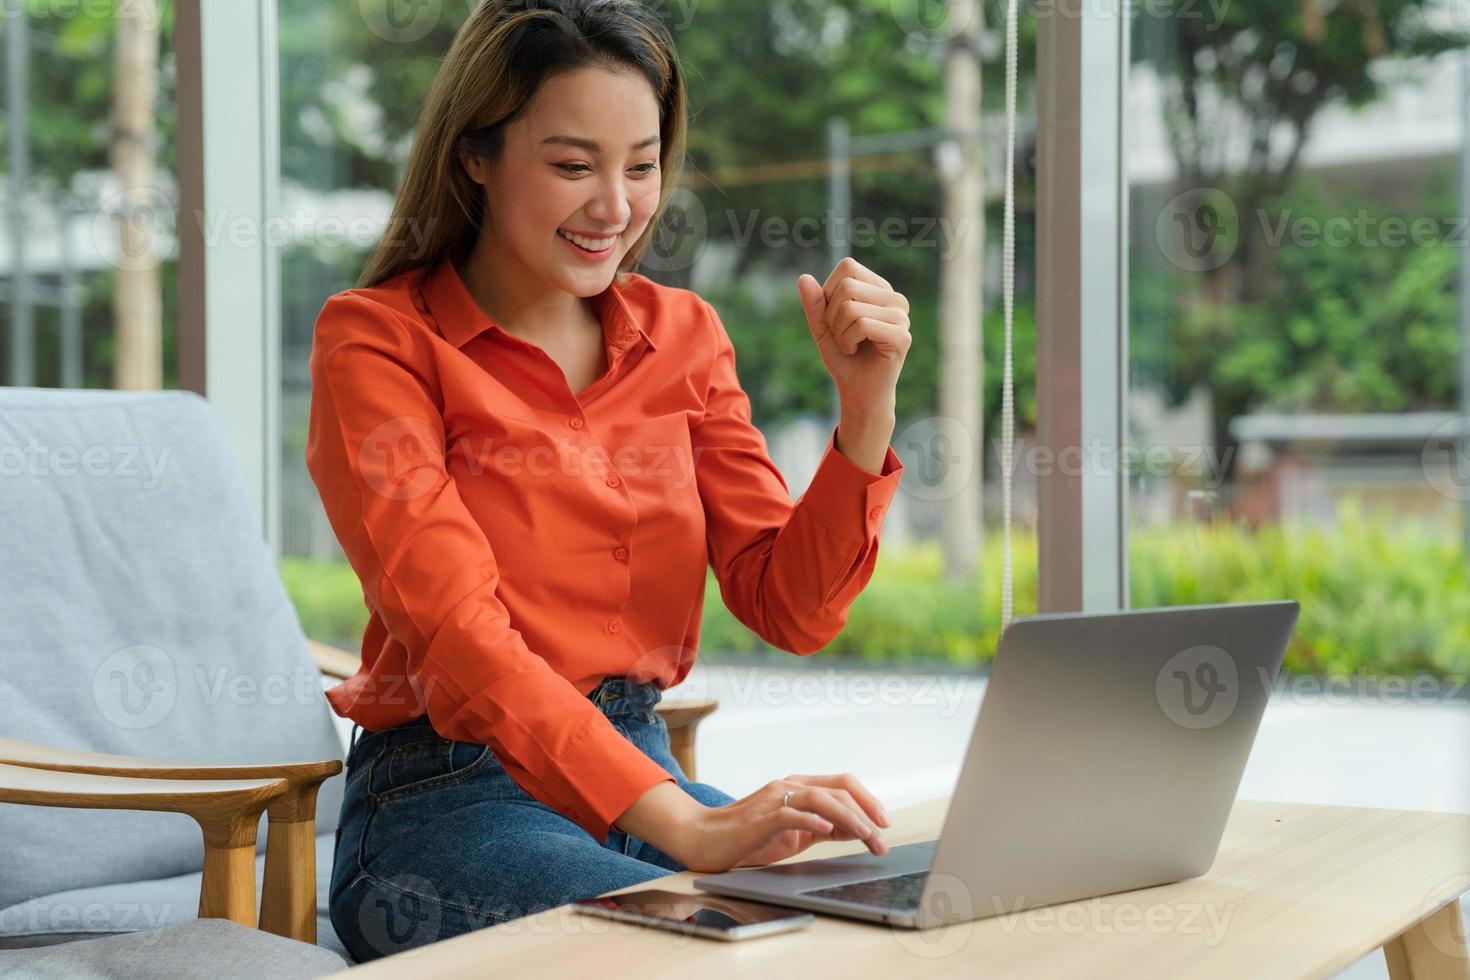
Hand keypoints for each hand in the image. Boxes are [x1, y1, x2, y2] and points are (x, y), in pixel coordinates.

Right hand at [676, 773, 891, 872]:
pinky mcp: (760, 817)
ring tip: (866, 835)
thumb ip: (822, 828)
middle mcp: (788, 786)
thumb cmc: (748, 838)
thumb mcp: (793, 834)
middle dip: (866, 810)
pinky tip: (826, 829)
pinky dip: (811, 819)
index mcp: (797, 788)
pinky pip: (790, 813)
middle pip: (837, 788)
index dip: (868, 800)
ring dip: (848, 818)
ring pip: (820, 798)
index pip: (842, 785)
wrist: (703, 839)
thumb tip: (856, 830)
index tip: (884, 823)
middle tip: (882, 835)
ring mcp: (774, 799)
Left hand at [798, 257, 911, 416]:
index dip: (830, 292)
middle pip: (848, 286)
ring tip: (849, 345)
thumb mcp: (822, 327)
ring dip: (839, 332)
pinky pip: (862, 325)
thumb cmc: (843, 357)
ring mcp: (901, 317)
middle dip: (832, 315)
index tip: (835, 317)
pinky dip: (847, 341)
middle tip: (841, 336)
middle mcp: (895, 298)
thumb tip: (803, 277)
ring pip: (851, 307)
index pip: (848, 267)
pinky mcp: (901, 336)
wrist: (857, 391)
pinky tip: (855, 351)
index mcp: (879, 289)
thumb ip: (814, 303)